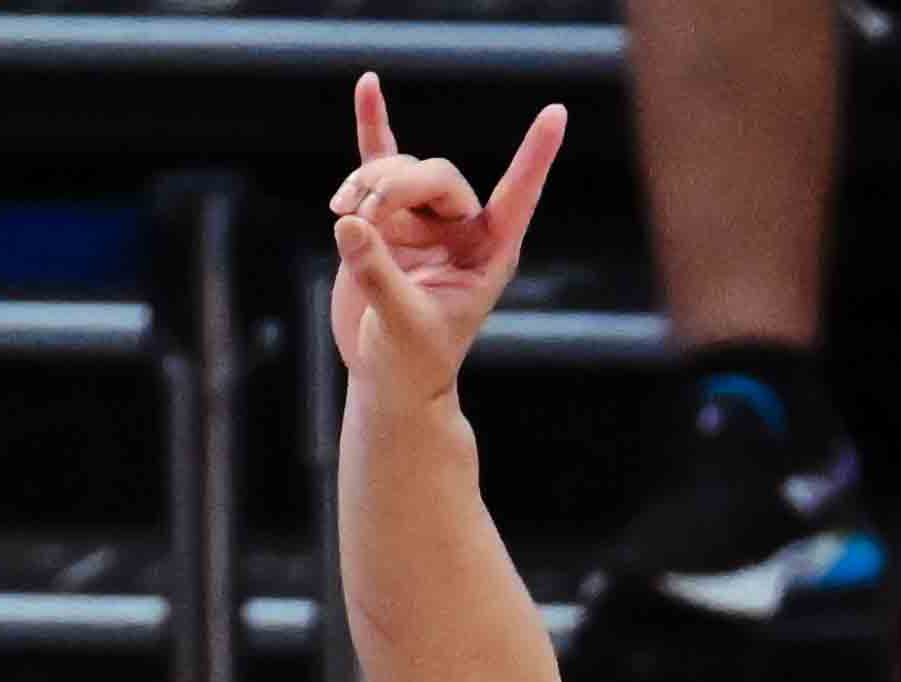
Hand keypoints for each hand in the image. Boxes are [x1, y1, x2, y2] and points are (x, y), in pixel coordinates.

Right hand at [327, 73, 564, 407]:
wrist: (387, 377)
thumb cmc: (412, 363)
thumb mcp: (402, 326)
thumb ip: (379, 276)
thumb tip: (350, 224)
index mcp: (489, 254)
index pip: (518, 196)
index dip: (535, 157)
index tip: (556, 113)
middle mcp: (461, 229)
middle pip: (435, 175)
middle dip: (396, 186)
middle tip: (363, 212)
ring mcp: (422, 219)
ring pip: (399, 171)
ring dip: (368, 184)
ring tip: (344, 214)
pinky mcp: (384, 218)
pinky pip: (381, 160)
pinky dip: (373, 126)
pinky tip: (368, 85)